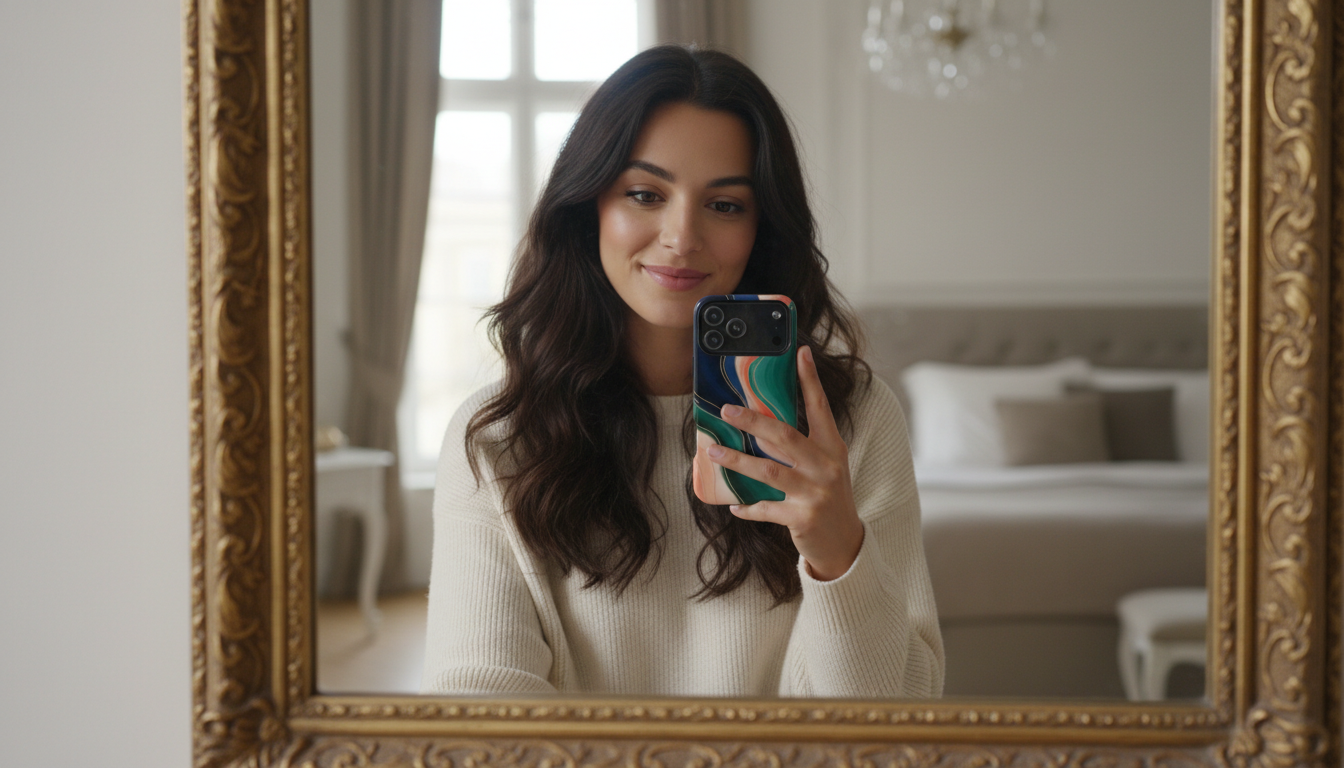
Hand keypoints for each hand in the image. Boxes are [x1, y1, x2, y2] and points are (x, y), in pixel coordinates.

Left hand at [705, 345, 863, 580]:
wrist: (845, 542)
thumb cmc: (828, 496)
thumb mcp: (825, 466)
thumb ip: (802, 446)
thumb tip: (761, 427)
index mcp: (832, 447)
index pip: (820, 407)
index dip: (809, 380)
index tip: (799, 353)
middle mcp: (825, 466)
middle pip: (784, 436)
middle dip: (753, 421)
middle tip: (726, 410)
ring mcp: (814, 492)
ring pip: (768, 471)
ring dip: (737, 460)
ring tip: (713, 451)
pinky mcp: (801, 518)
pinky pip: (765, 508)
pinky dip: (747, 507)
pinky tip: (732, 505)